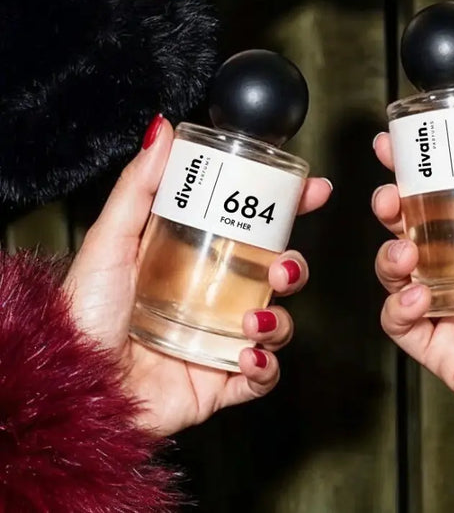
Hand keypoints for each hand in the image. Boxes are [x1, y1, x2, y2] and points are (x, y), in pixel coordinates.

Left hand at [64, 116, 330, 436]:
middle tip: (281, 265)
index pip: (252, 227)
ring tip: (253, 319)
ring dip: (279, 319)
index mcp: (194, 258)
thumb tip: (163, 130)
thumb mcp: (110, 240)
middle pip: (276, 273)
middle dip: (294, 266)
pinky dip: (265, 365)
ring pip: (278, 322)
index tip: (313, 189)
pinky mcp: (220, 381)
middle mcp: (213, 296)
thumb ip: (138, 186)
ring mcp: (220, 339)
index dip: (289, 208)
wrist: (77, 386)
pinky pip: (262, 374)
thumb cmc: (84, 314)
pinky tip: (247, 354)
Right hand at [372, 112, 453, 439]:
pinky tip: (418, 296)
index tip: (399, 142)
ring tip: (404, 252)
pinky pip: (400, 320)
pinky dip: (397, 304)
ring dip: (389, 253)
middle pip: (413, 225)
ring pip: (397, 268)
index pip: (450, 192)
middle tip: (389, 195)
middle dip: (391, 204)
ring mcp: (451, 304)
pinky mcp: (439, 344)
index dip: (421, 167)